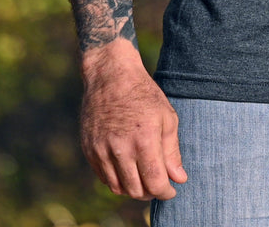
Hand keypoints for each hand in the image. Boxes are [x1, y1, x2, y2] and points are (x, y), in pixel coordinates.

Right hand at [79, 41, 187, 200]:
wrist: (110, 75)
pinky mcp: (89, 149)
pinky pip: (103, 177)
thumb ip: (172, 151)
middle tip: (158, 185)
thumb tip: (179, 178)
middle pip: (135, 189)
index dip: (165, 191)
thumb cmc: (144, 94)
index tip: (171, 190)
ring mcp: (101, 150)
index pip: (155, 182)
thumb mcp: (167, 117)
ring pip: (118, 188)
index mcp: (144, 139)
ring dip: (133, 190)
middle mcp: (120, 148)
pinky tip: (128, 170)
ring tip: (144, 180)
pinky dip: (117, 180)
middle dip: (150, 193)